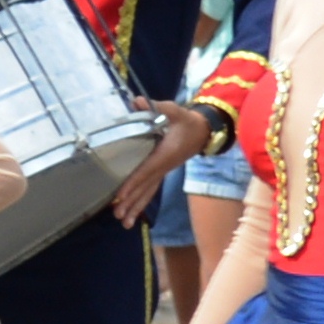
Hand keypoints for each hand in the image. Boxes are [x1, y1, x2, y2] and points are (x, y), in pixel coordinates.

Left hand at [108, 104, 211, 226]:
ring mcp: (163, 172)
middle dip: (132, 202)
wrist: (204, 131)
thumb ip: (158, 107)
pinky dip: (141, 201)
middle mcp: (163, 167)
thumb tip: (138, 101)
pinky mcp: (162, 172)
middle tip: (118, 216)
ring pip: (148, 192)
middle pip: (145, 188)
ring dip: (136, 207)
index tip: (120, 195)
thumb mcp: (175, 111)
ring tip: (125, 223)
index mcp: (164, 155)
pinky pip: (150, 189)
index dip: (132, 183)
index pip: (145, 171)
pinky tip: (132, 213)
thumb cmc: (187, 121)